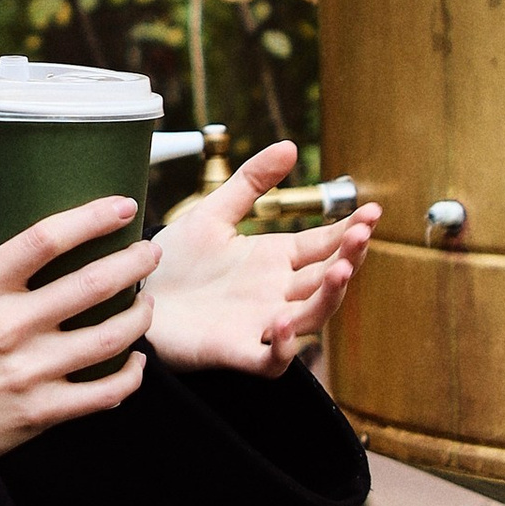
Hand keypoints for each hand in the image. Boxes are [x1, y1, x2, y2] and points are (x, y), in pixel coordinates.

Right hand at [0, 199, 159, 457]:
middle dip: (135, 263)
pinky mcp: (40, 411)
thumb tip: (59, 248)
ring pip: (111, 337)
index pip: (47, 238)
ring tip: (146, 306)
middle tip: (151, 254)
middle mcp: (8, 325)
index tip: (124, 206)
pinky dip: (131, 375)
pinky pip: (106, 391)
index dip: (93, 217)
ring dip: (140, 317)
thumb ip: (3, 276)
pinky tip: (136, 362)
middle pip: (94, 283)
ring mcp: (27, 370)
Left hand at [148, 143, 378, 376]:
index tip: (371, 212)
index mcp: (274, 259)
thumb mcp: (213, 213)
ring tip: (338, 271)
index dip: (350, 231)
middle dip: (348, 258)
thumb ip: (250, 182)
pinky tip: (283, 324)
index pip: (323, 245)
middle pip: (325, 280)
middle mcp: (275, 293)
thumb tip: (290, 146)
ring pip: (310, 318)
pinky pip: (270, 360)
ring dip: (329, 298)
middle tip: (361, 235)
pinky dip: (283, 347)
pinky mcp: (235, 351)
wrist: (133, 295)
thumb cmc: (175, 260)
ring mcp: (259, 324)